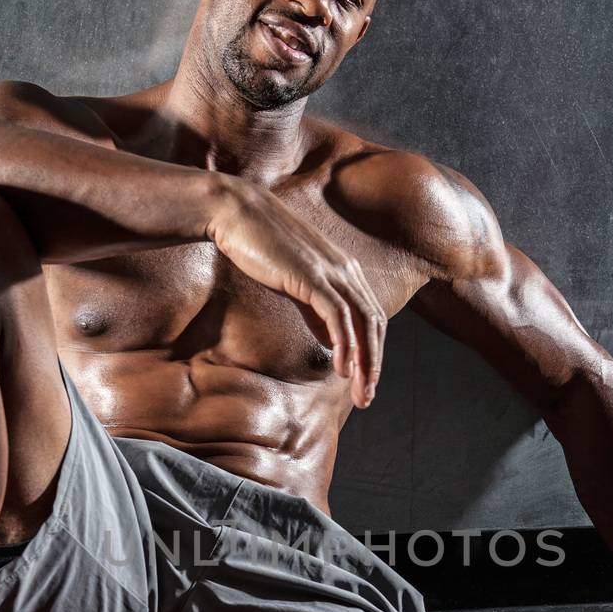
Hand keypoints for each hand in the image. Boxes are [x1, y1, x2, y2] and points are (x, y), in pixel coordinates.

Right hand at [206, 178, 385, 408]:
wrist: (237, 213)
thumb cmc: (261, 247)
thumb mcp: (295, 282)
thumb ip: (315, 310)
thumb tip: (331, 340)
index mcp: (344, 271)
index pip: (371, 317)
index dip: (372, 352)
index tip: (363, 382)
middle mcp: (346, 270)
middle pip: (375, 324)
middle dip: (374, 365)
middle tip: (366, 398)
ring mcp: (331, 272)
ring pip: (363, 323)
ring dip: (364, 363)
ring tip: (359, 392)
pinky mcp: (312, 276)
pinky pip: (339, 317)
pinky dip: (345, 345)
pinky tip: (341, 369)